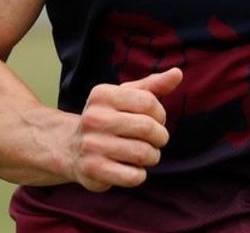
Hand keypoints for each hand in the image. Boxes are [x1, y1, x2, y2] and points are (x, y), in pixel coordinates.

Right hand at [69, 67, 182, 191]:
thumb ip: (153, 86)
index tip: (156, 120)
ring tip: (146, 154)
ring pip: (143, 153)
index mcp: (102, 95)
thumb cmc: (108, 119)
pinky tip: (132, 169)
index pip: (148, 101)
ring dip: (152, 156)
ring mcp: (91, 144)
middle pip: (148, 128)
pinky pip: (133, 176)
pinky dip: (139, 174)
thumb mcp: (126, 98)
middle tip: (156, 140)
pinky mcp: (93, 169)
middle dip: (160, 137)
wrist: (71, 149)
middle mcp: (94, 118)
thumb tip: (177, 73)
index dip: (160, 114)